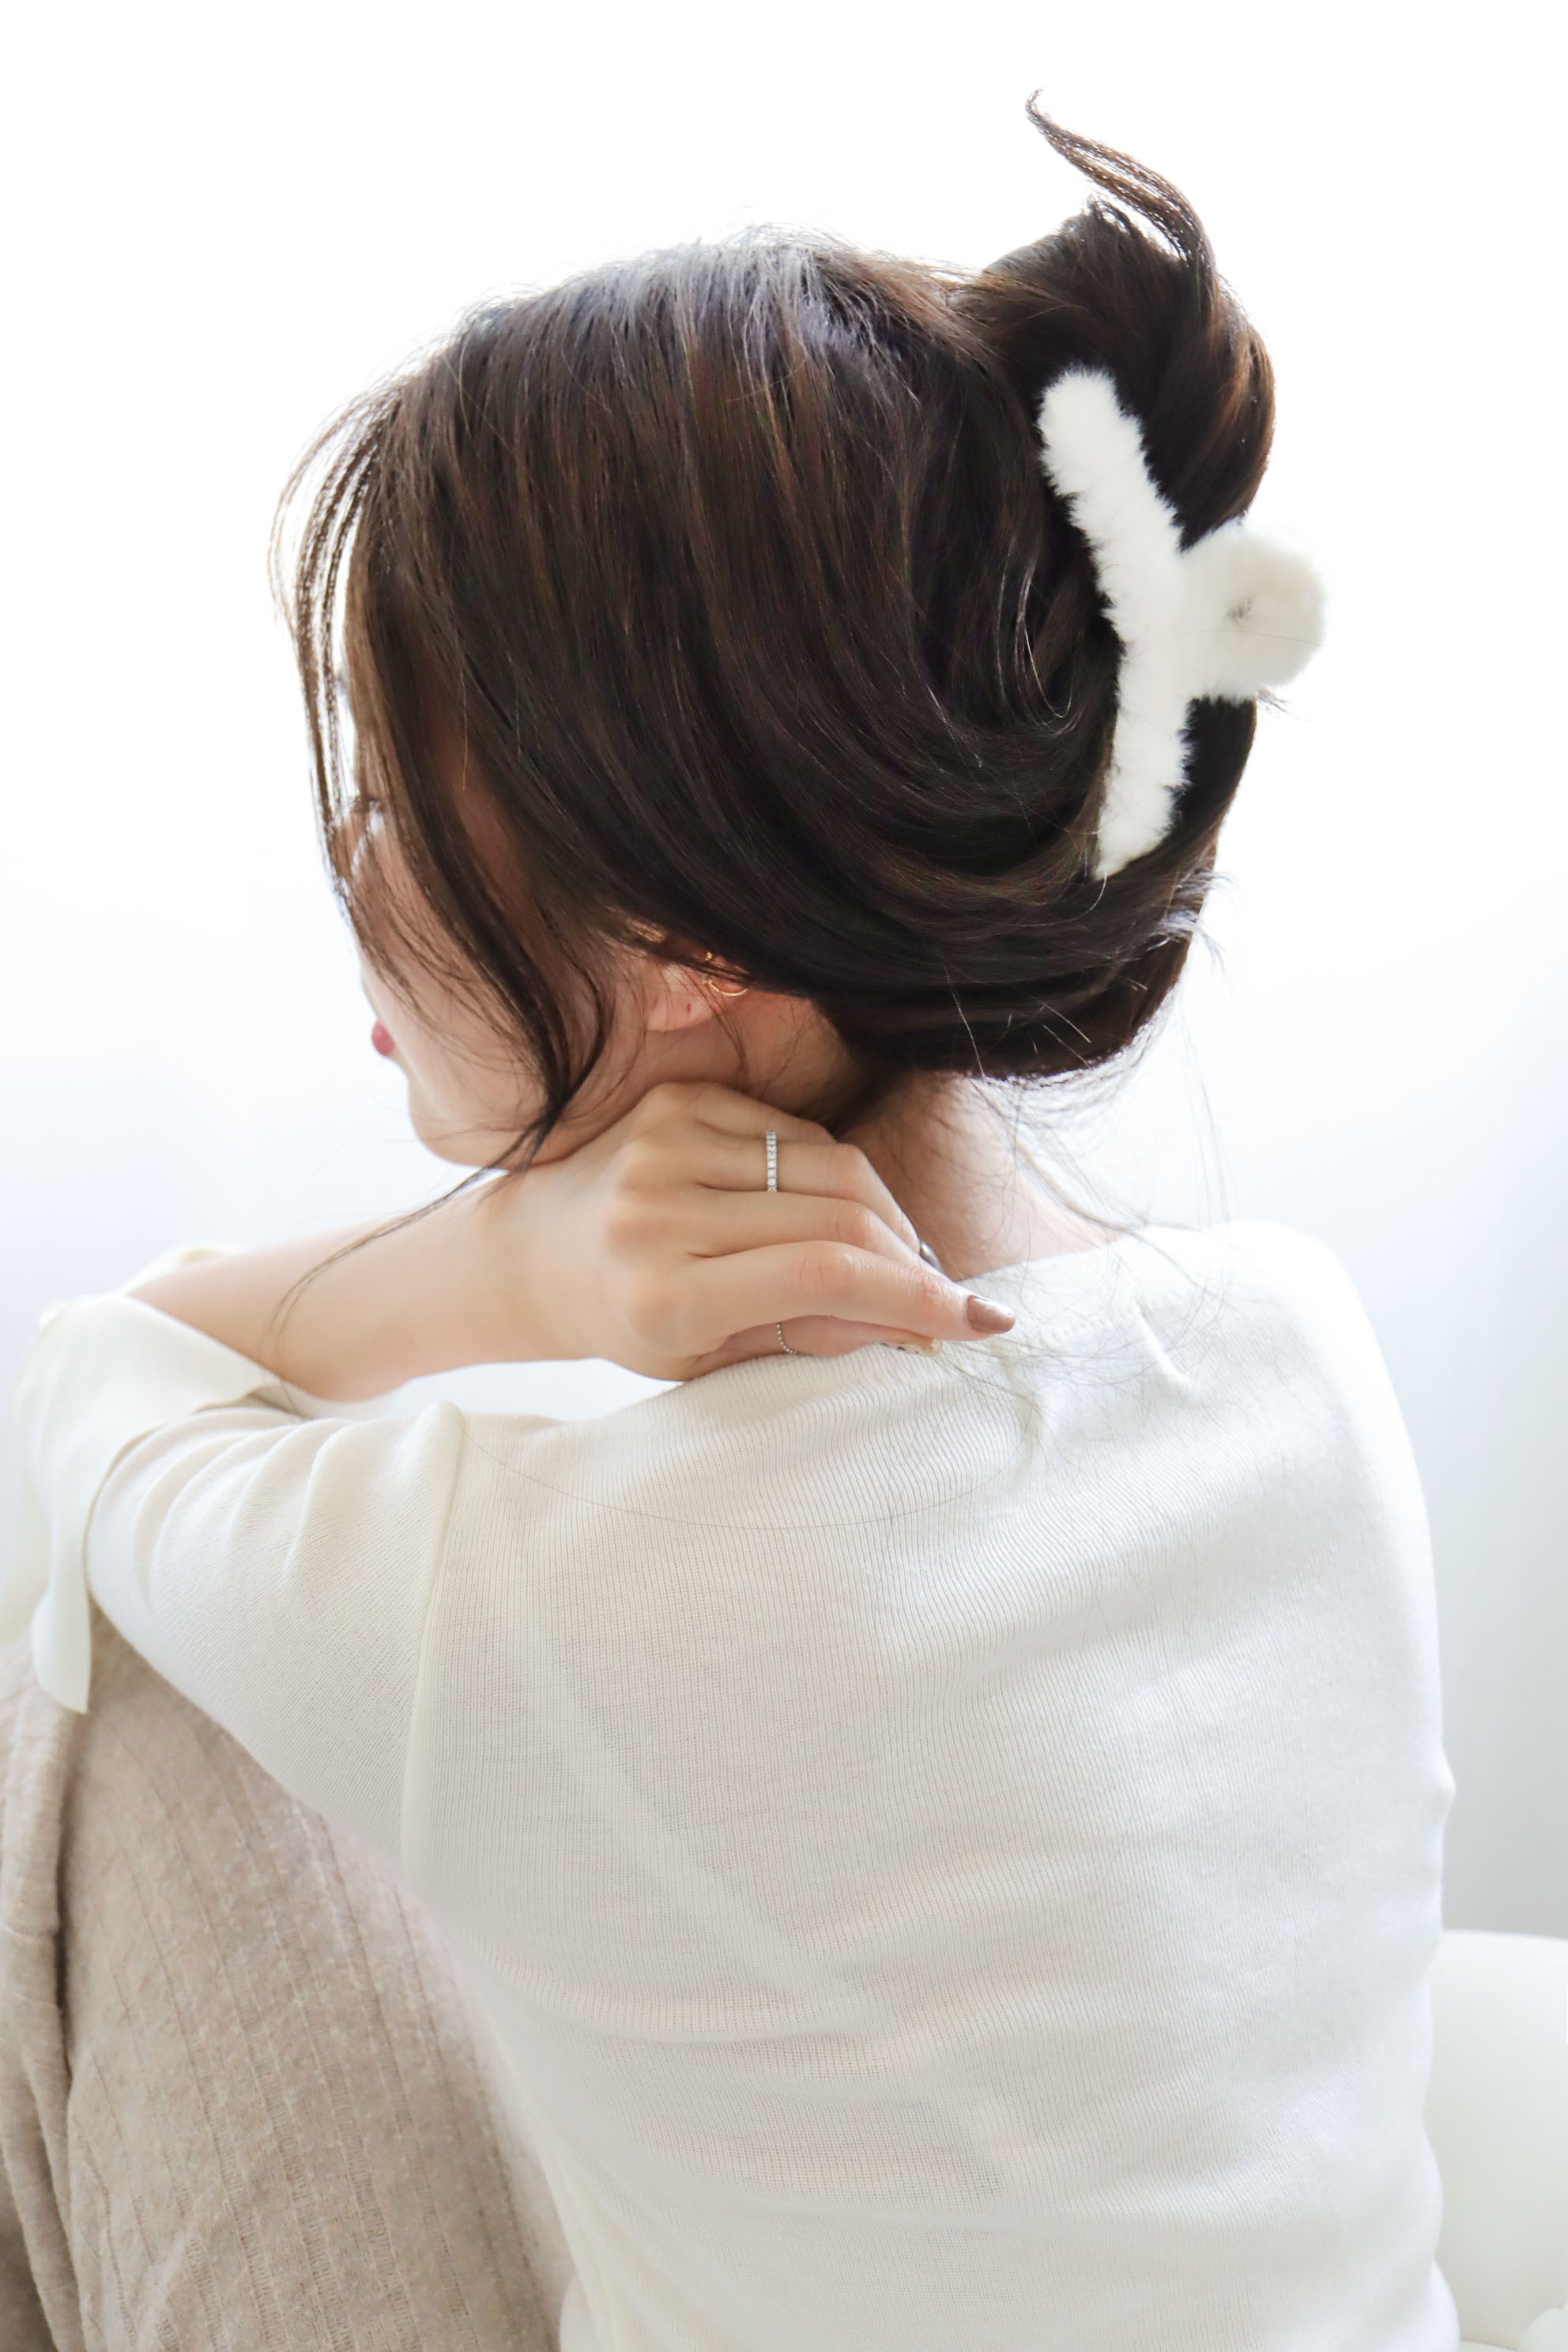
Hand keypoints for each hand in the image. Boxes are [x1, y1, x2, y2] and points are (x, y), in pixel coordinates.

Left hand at [487, 1079, 1011, 1378]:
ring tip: (900, 1258)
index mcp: (664, 1292)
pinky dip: (834, 1173)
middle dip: (913, 1260)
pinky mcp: (677, 1100)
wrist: (535, 1256)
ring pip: (831, 1163)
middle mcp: (659, 1210)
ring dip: (886, 1215)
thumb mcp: (713, 1361)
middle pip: (838, 1214)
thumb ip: (813, 1336)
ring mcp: (665, 1143)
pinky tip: (839, 1210)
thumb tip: (926, 1323)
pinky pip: (797, 1130)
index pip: (820, 1276)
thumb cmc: (629, 1324)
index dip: (914, 1296)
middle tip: (949, 1297)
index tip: (975, 1325)